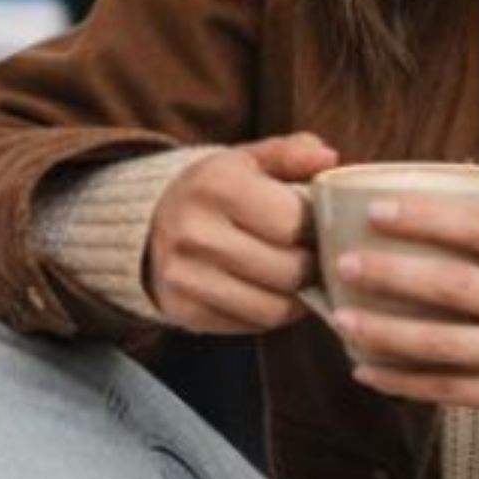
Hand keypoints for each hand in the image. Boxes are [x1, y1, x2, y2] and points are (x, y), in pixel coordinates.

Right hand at [147, 132, 339, 333]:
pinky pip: (251, 325)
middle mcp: (195, 232)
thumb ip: (291, 154)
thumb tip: (329, 159)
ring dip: (297, 298)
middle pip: (287, 271)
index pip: (293, 223)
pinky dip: (271, 313)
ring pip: (273, 308)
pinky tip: (272, 293)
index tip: (319, 227)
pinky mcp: (184, 311)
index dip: (317, 229)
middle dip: (312, 267)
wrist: (149, 224)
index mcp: (217, 185)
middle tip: (315, 258)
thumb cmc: (214, 191)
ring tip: (299, 278)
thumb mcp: (248, 160)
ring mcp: (185, 276)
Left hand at [333, 137, 478, 425]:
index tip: (376, 209)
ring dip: (387, 335)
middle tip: (344, 265)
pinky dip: (403, 383)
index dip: (429, 218)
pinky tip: (364, 369)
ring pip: (446, 347)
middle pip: (456, 288)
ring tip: (341, 320)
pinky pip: (451, 390)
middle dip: (394, 276)